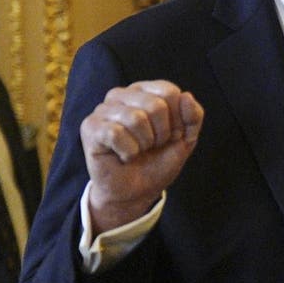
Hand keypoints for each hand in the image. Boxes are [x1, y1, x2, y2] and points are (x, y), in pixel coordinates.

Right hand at [81, 80, 203, 230]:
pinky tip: (123, 156)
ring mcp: (103, 109)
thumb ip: (193, 116)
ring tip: (137, 150)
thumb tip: (186, 95)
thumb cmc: (157, 161)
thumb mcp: (185, 139)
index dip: (177, 121)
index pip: (170, 92)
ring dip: (144, 144)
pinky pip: (116, 133)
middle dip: (161, 135)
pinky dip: (128, 152)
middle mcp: (121, 94)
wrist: (137, 191)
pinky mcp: (90, 126)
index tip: (169, 136)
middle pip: (156, 105)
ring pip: (136, 119)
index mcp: (145, 91)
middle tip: (151, 146)